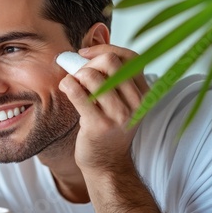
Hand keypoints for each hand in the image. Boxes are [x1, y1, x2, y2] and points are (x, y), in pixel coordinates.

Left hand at [58, 45, 148, 174]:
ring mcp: (119, 115)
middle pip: (110, 62)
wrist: (106, 163)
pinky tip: (66, 89)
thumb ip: (111, 77)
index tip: (85, 54)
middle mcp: (136, 103)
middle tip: (78, 73)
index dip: (104, 49)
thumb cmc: (108, 127)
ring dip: (75, 75)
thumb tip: (85, 51)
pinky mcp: (99, 124)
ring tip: (71, 84)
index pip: (130, 57)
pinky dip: (67, 84)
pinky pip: (77, 92)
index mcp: (145, 93)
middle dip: (88, 63)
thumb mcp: (120, 101)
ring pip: (91, 76)